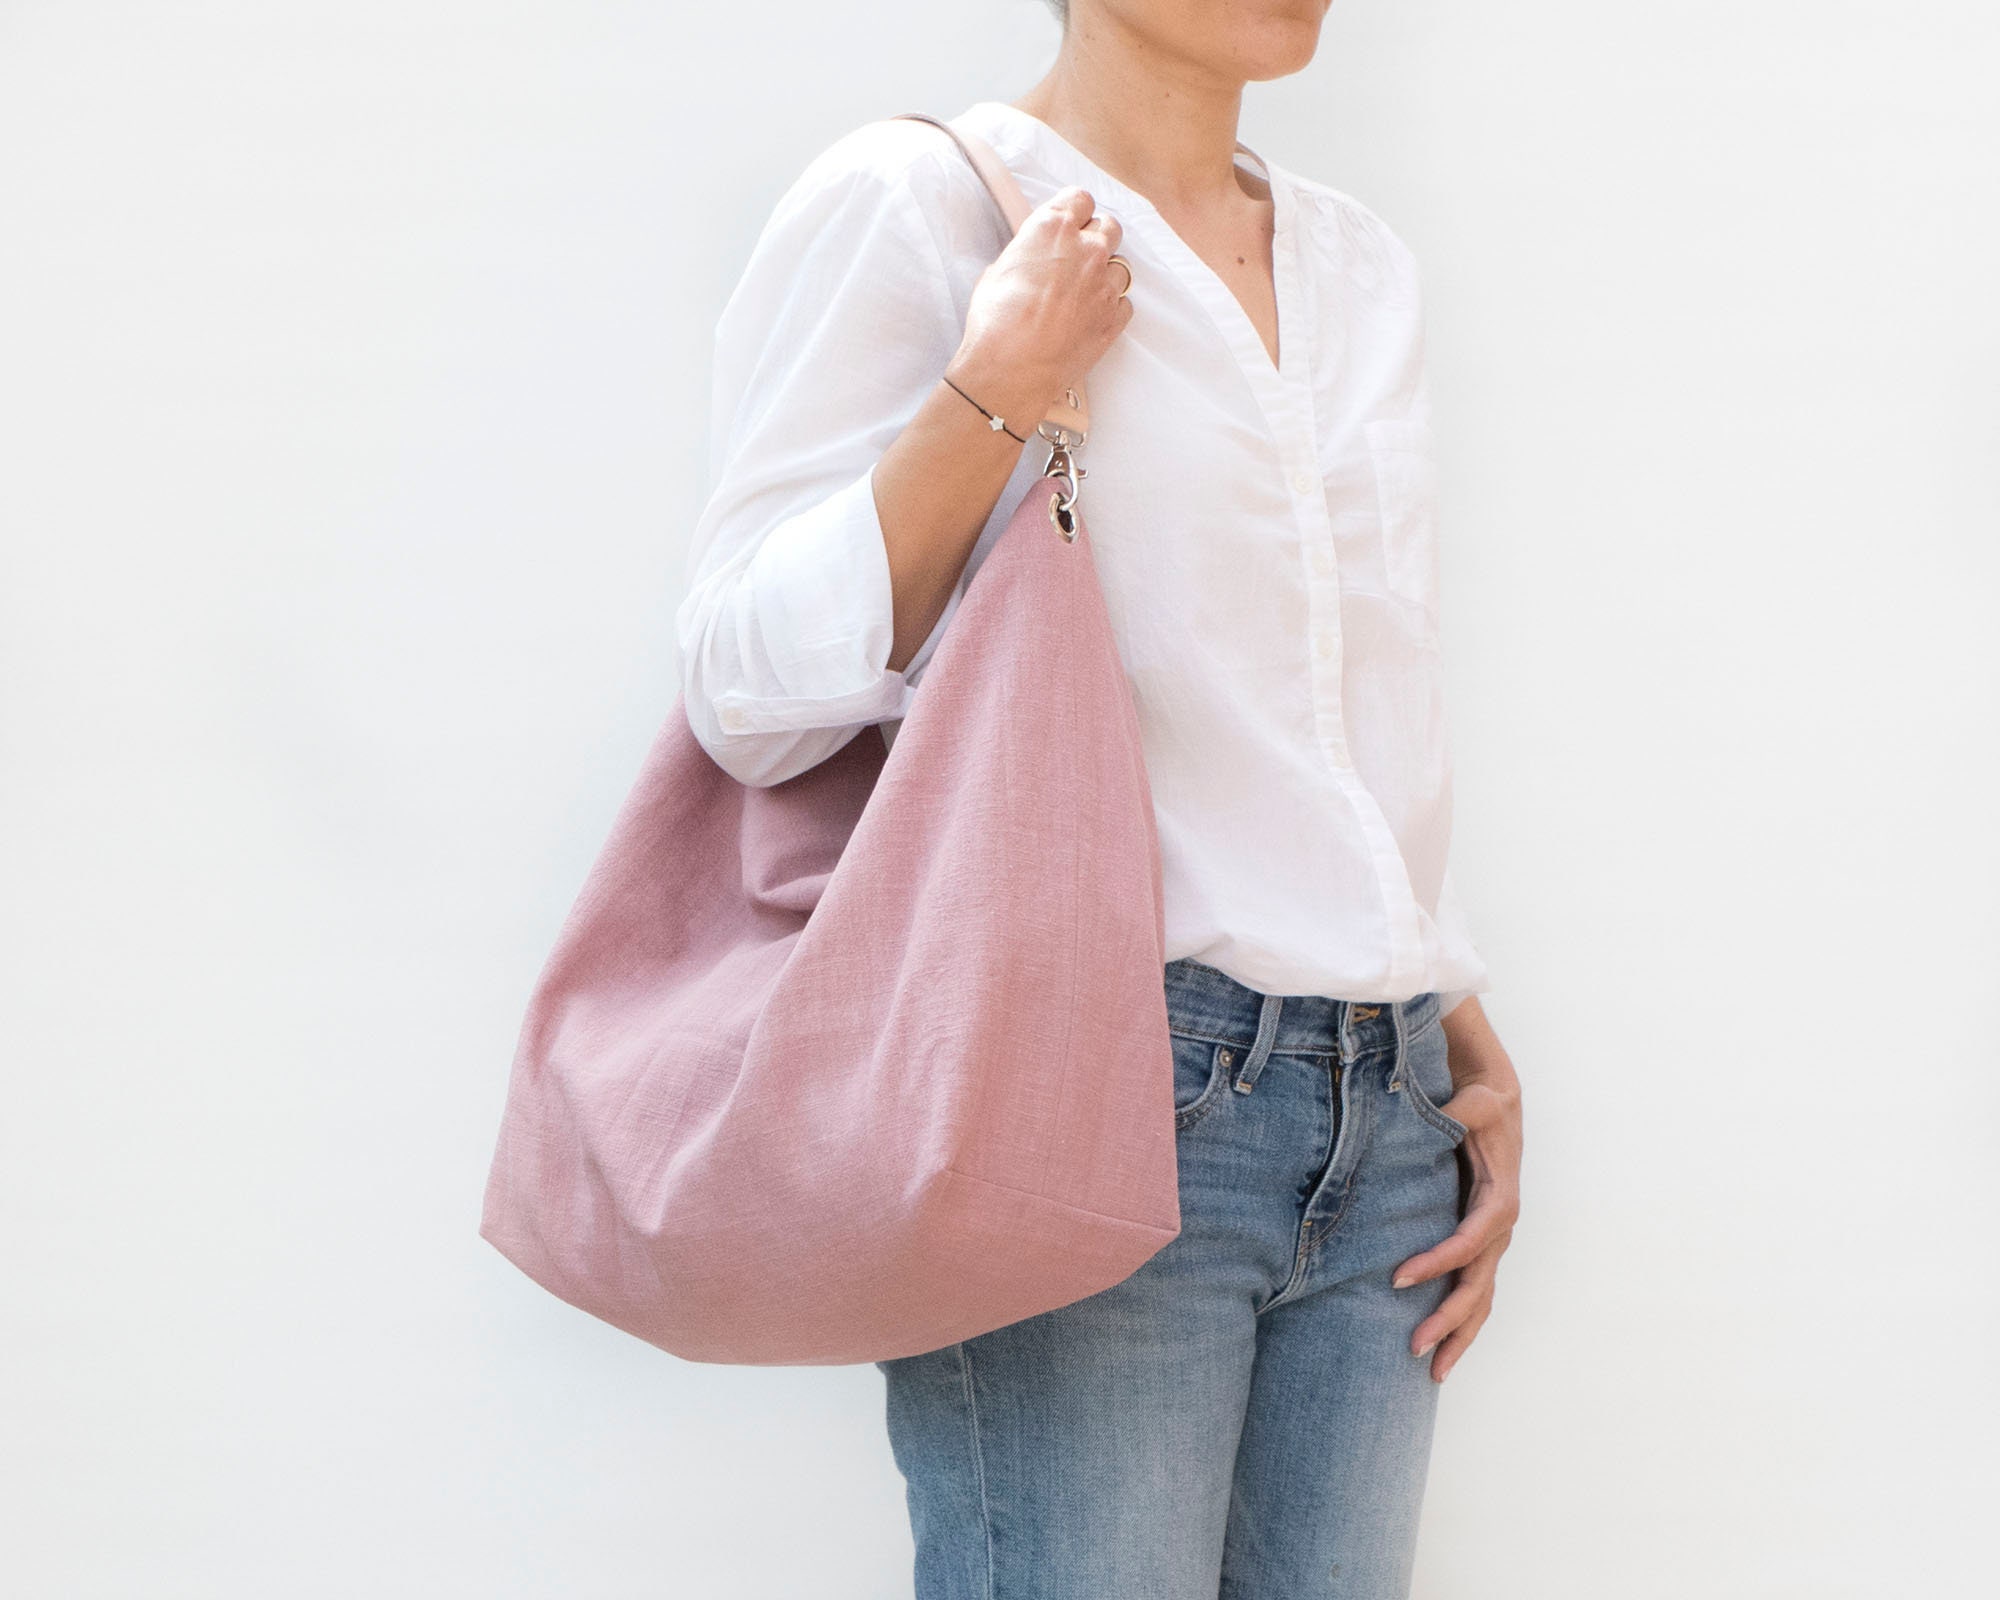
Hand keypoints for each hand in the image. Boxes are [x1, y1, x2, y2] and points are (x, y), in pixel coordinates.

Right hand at [947, 185, 1133, 426]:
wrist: (1012, 370)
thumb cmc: (996, 321)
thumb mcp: (996, 272)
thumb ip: (1024, 255)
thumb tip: (1029, 260)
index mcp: (1053, 228)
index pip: (1080, 199)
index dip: (1074, 211)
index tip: (1069, 222)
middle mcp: (1087, 249)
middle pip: (1109, 226)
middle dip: (1096, 237)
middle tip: (1078, 256)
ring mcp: (1105, 284)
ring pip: (1121, 265)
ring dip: (1105, 273)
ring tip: (1083, 293)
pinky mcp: (1115, 317)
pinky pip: (1124, 302)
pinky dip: (1111, 306)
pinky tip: (1090, 316)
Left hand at [1392, 997, 1522, 1382]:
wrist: (1498, 1101)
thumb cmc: (1481, 1101)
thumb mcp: (1474, 1100)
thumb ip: (1461, 1110)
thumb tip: (1444, 1114)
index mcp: (1500, 1200)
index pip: (1470, 1241)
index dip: (1438, 1262)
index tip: (1400, 1279)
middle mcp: (1500, 1228)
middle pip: (1478, 1285)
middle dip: (1448, 1320)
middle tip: (1414, 1347)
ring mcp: (1492, 1241)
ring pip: (1481, 1300)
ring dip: (1459, 1336)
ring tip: (1432, 1372)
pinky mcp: (1480, 1244)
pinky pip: (1475, 1291)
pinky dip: (1461, 1323)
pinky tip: (1441, 1351)